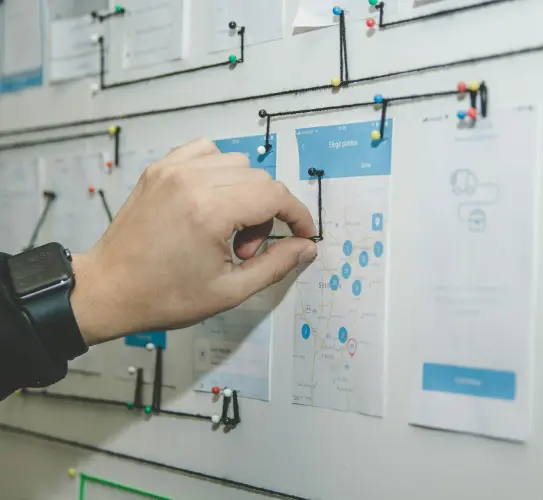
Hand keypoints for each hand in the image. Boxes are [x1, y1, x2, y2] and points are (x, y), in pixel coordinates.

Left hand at [71, 138, 316, 344]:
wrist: (108, 290)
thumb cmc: (164, 296)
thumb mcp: (229, 291)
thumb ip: (276, 265)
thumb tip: (306, 246)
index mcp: (210, 210)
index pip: (275, 195)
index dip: (298, 215)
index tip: (302, 234)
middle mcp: (192, 180)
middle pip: (260, 179)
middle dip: (268, 214)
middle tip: (247, 250)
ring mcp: (172, 169)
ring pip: (237, 163)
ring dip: (245, 193)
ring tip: (227, 229)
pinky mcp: (159, 169)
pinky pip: (206, 151)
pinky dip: (220, 171)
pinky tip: (212, 200)